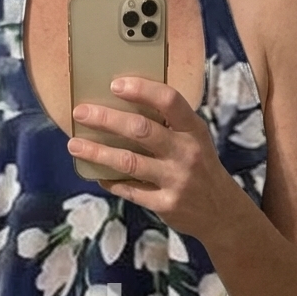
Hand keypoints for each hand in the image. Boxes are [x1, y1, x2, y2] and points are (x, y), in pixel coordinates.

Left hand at [66, 76, 240, 239]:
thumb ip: (170, 124)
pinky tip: (96, 174)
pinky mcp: (165, 204)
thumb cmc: (200, 166)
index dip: (142, 90)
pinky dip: (110, 181)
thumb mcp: (195, 139)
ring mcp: (175, 180)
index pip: (169, 101)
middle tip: (80, 113)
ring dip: (98, 152)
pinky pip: (130, 190)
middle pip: (141, 130)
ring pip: (129, 162)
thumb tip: (124, 105)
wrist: (222, 211)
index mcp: (193, 130)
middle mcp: (186, 152)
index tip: (115, 85)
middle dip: (106, 119)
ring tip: (74, 145)